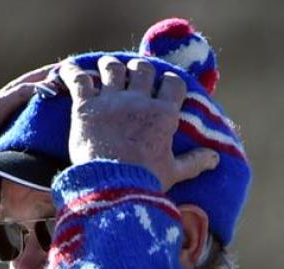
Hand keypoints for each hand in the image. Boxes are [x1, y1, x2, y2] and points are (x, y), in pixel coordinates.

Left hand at [59, 57, 218, 190]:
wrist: (110, 187)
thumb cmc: (144, 182)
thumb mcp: (173, 172)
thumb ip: (194, 162)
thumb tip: (215, 158)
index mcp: (164, 114)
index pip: (173, 83)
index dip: (168, 81)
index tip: (164, 86)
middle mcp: (139, 101)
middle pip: (143, 69)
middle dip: (139, 69)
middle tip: (134, 74)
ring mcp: (111, 101)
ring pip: (113, 67)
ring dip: (111, 66)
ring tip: (107, 68)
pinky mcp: (85, 107)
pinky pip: (78, 79)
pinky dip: (72, 71)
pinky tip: (68, 68)